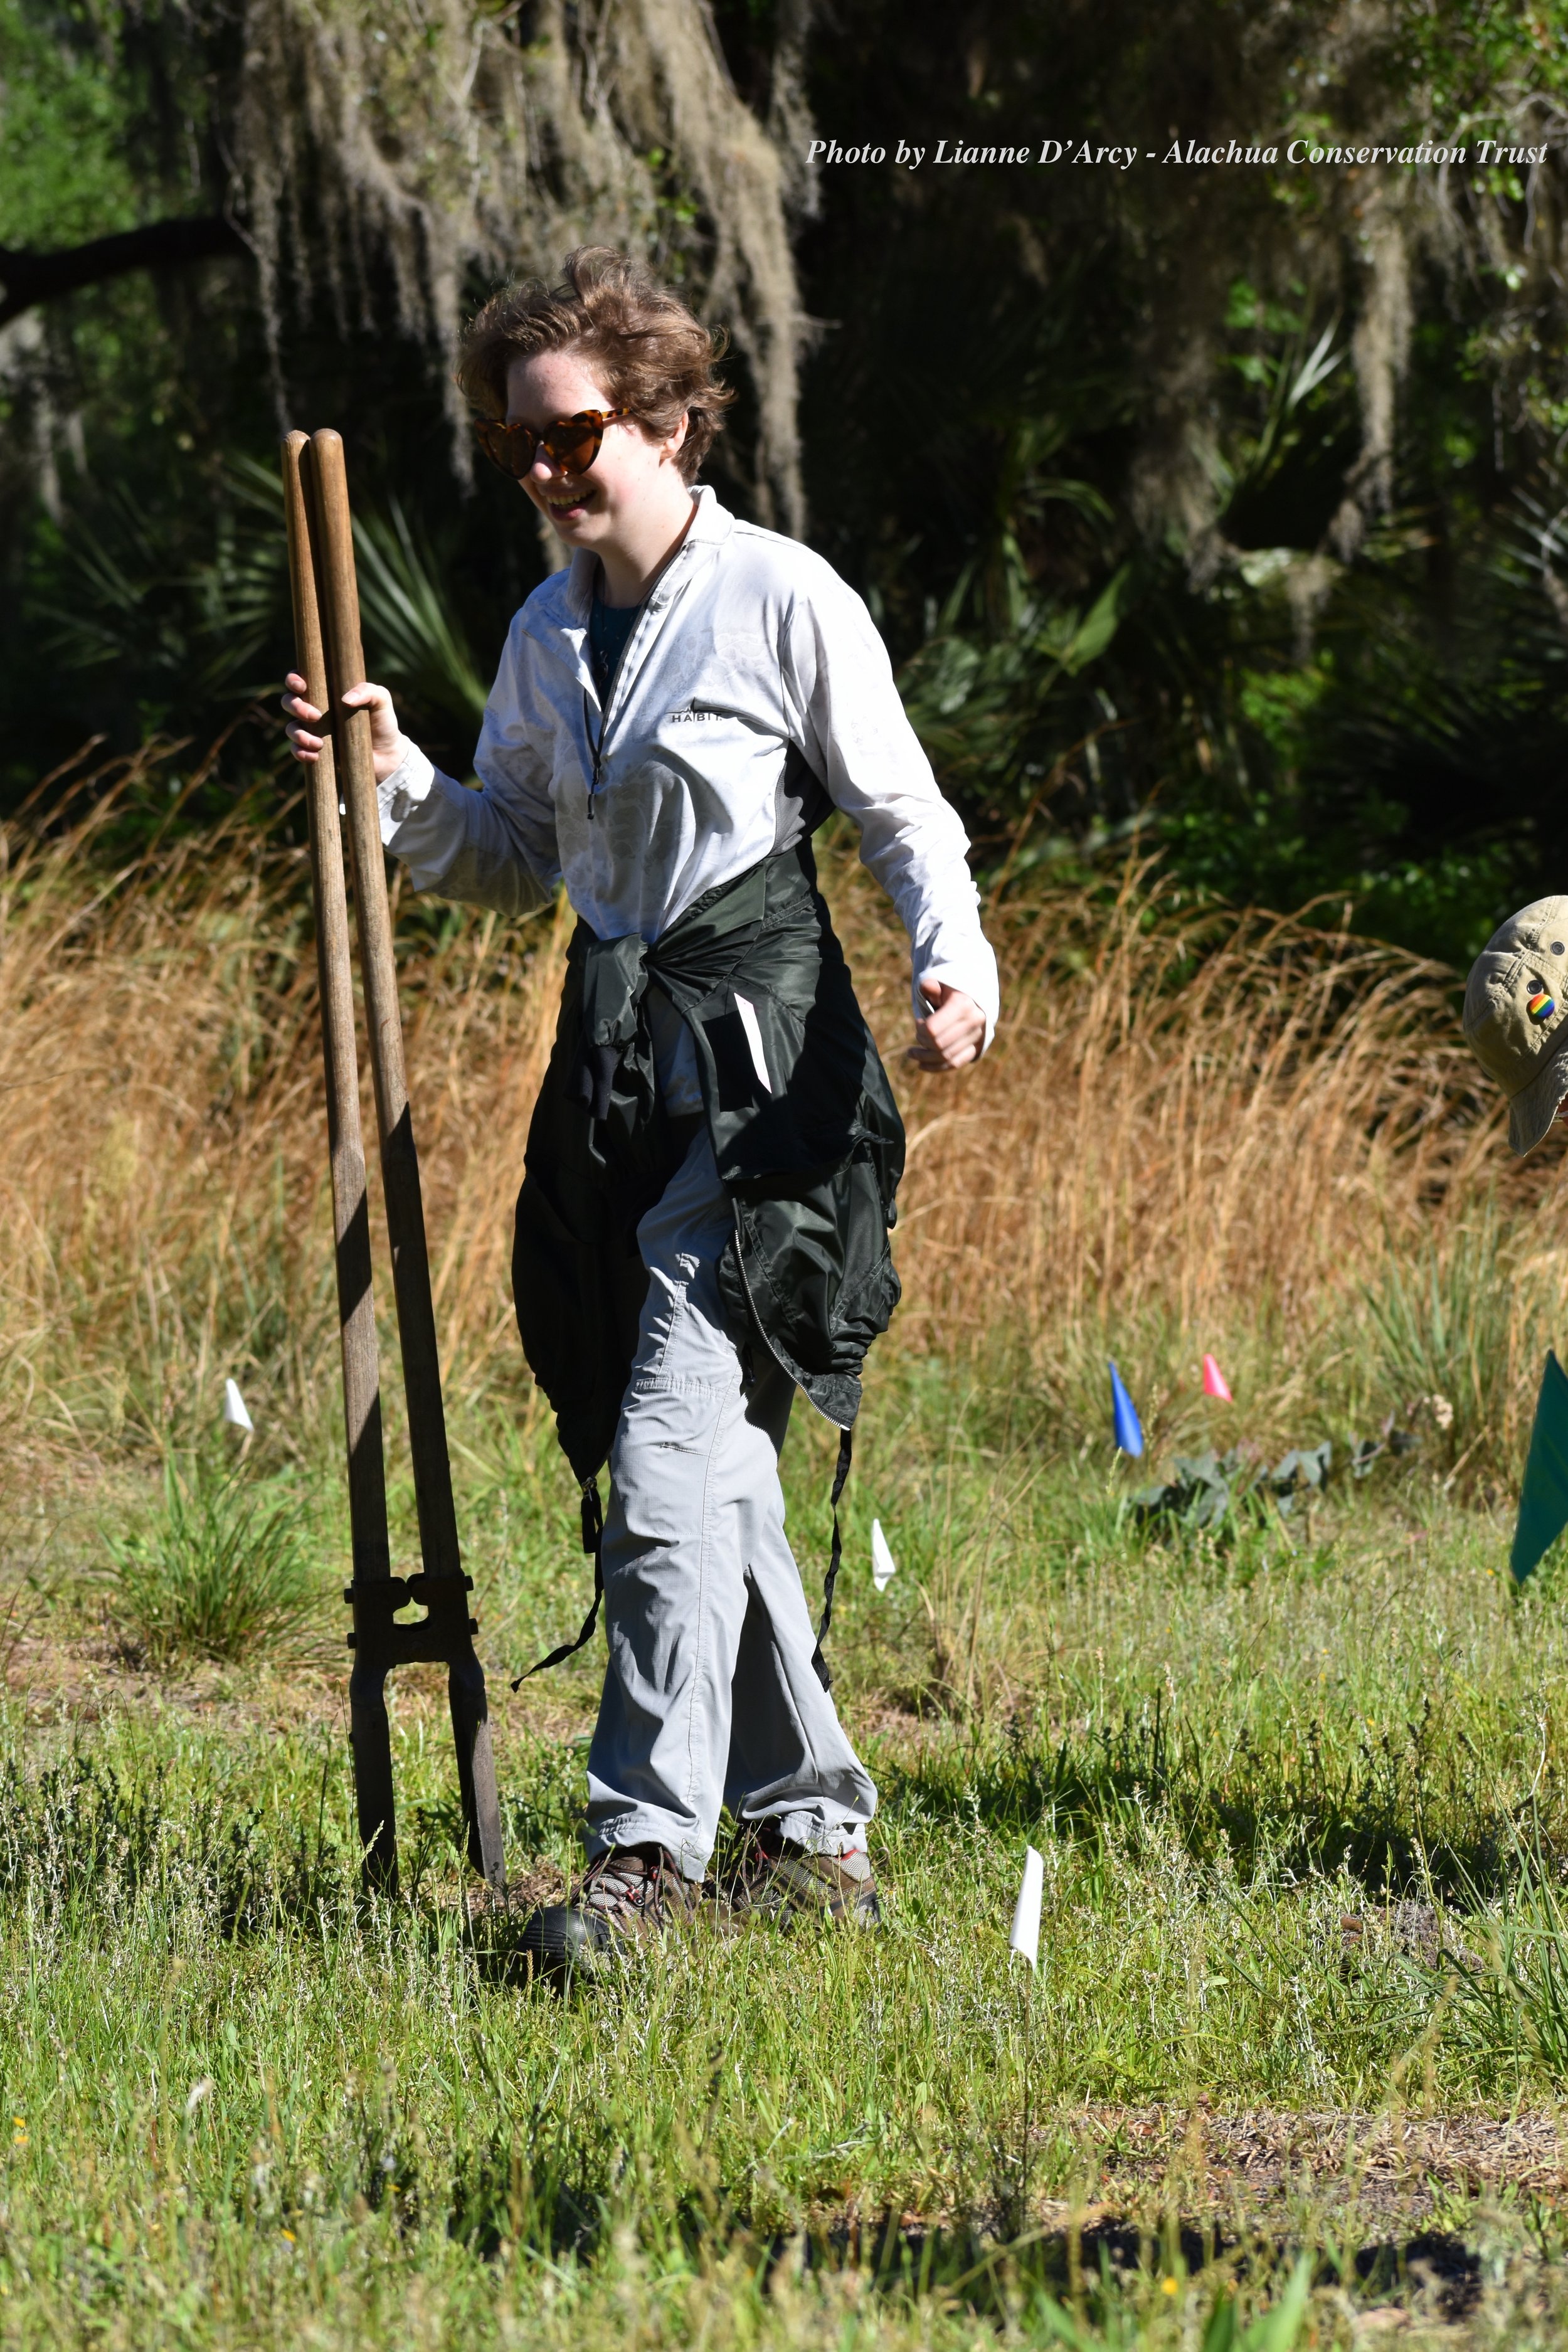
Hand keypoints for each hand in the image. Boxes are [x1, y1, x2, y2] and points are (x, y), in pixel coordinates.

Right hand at [281, 674, 407, 784]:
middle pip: (288, 701)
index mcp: (326, 691)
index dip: (293, 679)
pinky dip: (300, 752)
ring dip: (298, 734)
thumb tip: (345, 700)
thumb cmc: (383, 722)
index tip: (302, 686)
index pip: (300, 680)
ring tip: (319, 743)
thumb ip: (368, 691)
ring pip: (290, 728)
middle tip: (316, 716)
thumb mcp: (381, 700)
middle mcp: (315, 709)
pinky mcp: (315, 751)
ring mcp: (313, 731)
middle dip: (295, 706)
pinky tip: (315, 756)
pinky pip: (296, 750)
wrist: (388, 755)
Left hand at [907, 980, 985, 1071]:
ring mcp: (977, 1037)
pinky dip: (936, 1067)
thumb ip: (931, 986)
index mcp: (963, 1005)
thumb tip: (928, 987)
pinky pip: (955, 1064)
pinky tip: (921, 1065)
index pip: (933, 1029)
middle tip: (917, 1036)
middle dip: (922, 1042)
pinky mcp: (975, 1049)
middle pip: (939, 1045)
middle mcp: (974, 1022)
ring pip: (946, 1057)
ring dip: (924, 1058)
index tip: (918, 1022)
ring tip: (911, 1053)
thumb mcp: (941, 986)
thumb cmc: (950, 993)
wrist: (972, 1001)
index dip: (921, 1029)